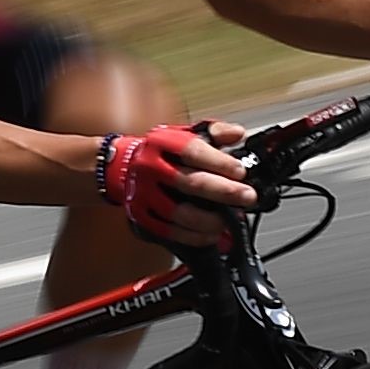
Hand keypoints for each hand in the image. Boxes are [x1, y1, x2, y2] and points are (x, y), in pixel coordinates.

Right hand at [95, 121, 255, 242]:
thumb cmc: (163, 153)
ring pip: (180, 213)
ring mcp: (143, 194)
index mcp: (161, 142)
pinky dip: (194, 236)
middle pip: (190, 183)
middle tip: (247, 197)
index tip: (240, 172)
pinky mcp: (141, 216)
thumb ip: (215, 132)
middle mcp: (149, 167)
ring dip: (210, 220)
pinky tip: (212, 234)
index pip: (193, 151)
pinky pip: (170, 232)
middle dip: (223, 192)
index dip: (219, 162)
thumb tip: (238, 134)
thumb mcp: (186, 133)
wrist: (122, 167)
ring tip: (230, 220)